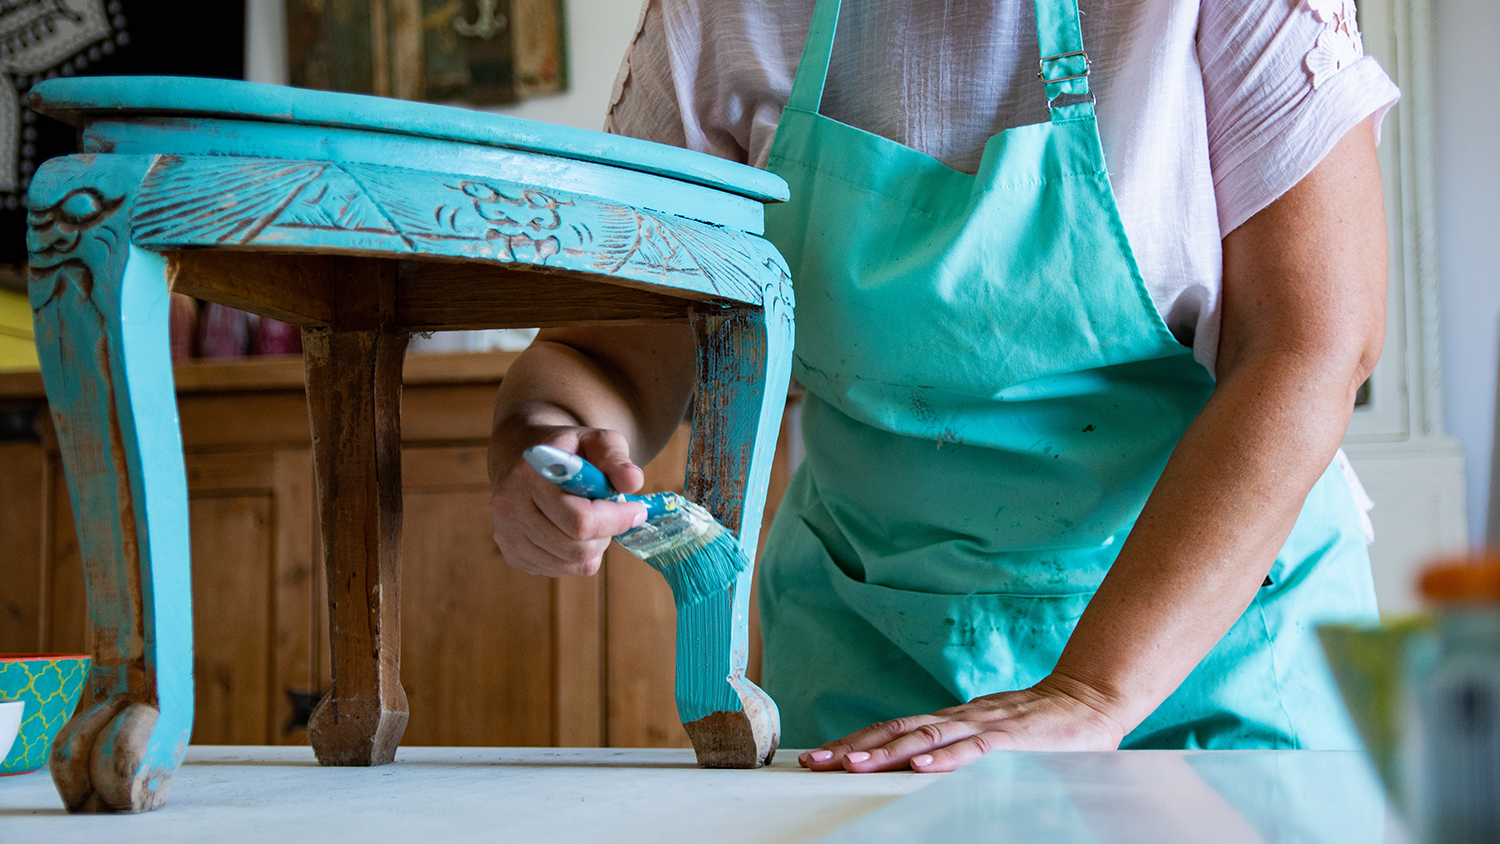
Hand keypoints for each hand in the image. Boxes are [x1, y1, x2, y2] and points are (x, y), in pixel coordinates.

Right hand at [489, 425, 648, 576]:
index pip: (580, 520)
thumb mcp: (596, 440)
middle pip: (576, 547)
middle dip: (607, 533)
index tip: (637, 509)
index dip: (617, 520)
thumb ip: (615, 458)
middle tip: (615, 514)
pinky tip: (573, 530)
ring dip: (595, 545)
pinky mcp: (511, 555)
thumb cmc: (566, 449)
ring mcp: (507, 535)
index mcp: (528, 476)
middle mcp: (509, 509)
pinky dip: (578, 555)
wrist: (523, 456)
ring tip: (594, 519)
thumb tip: (632, 482)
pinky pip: (560, 570)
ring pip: (571, 563)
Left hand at [796, 673, 1127, 772]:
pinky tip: (920, 767)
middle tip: (815, 763)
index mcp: (950, 720)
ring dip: (886, 752)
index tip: (819, 757)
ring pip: (926, 738)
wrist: (1089, 700)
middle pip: (896, 731)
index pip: (892, 729)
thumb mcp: (988, 738)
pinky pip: (974, 749)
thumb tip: (913, 767)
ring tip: (852, 766)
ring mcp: (984, 725)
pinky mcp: (1013, 738)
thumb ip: (956, 749)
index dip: (854, 742)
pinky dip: (945, 758)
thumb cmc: (1038, 727)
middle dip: (853, 748)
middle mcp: (958, 718)